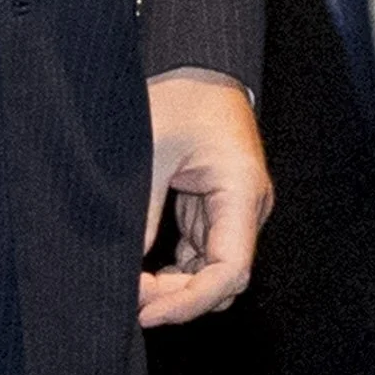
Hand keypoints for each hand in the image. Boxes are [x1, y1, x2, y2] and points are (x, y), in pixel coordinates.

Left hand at [140, 70, 272, 326]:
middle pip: (224, 281)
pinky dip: (177, 270)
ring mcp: (235, 209)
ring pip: (214, 271)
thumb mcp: (150, 153)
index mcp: (242, 191)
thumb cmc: (180, 96)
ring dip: (177, 287)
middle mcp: (248, 207)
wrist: (197, 63)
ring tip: (133, 288)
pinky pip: (204, 254)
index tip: (146, 312)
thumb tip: (126, 269)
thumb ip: (142, 213)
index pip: (230, 271)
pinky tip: (145, 272)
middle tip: (130, 300)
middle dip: (179, 298)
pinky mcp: (218, 206)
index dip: (189, 302)